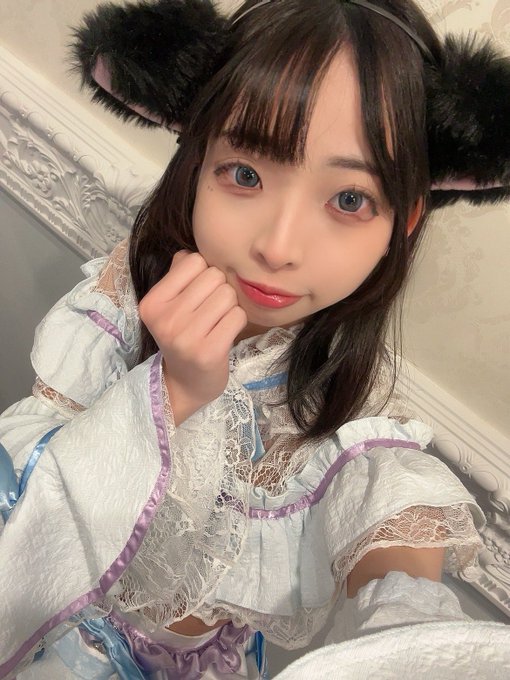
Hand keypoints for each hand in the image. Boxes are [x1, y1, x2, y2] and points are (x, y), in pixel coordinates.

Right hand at [138, 251, 246, 424]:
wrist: (185, 384)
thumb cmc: (182, 337)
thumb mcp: (170, 306)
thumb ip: (178, 276)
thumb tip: (189, 252)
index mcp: (152, 302)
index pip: (193, 261)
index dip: (203, 274)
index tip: (198, 295)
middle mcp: (165, 319)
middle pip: (214, 276)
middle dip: (219, 290)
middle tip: (210, 311)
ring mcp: (186, 337)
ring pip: (228, 295)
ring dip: (229, 307)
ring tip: (216, 323)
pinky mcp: (209, 351)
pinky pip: (238, 316)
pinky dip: (237, 322)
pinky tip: (224, 334)